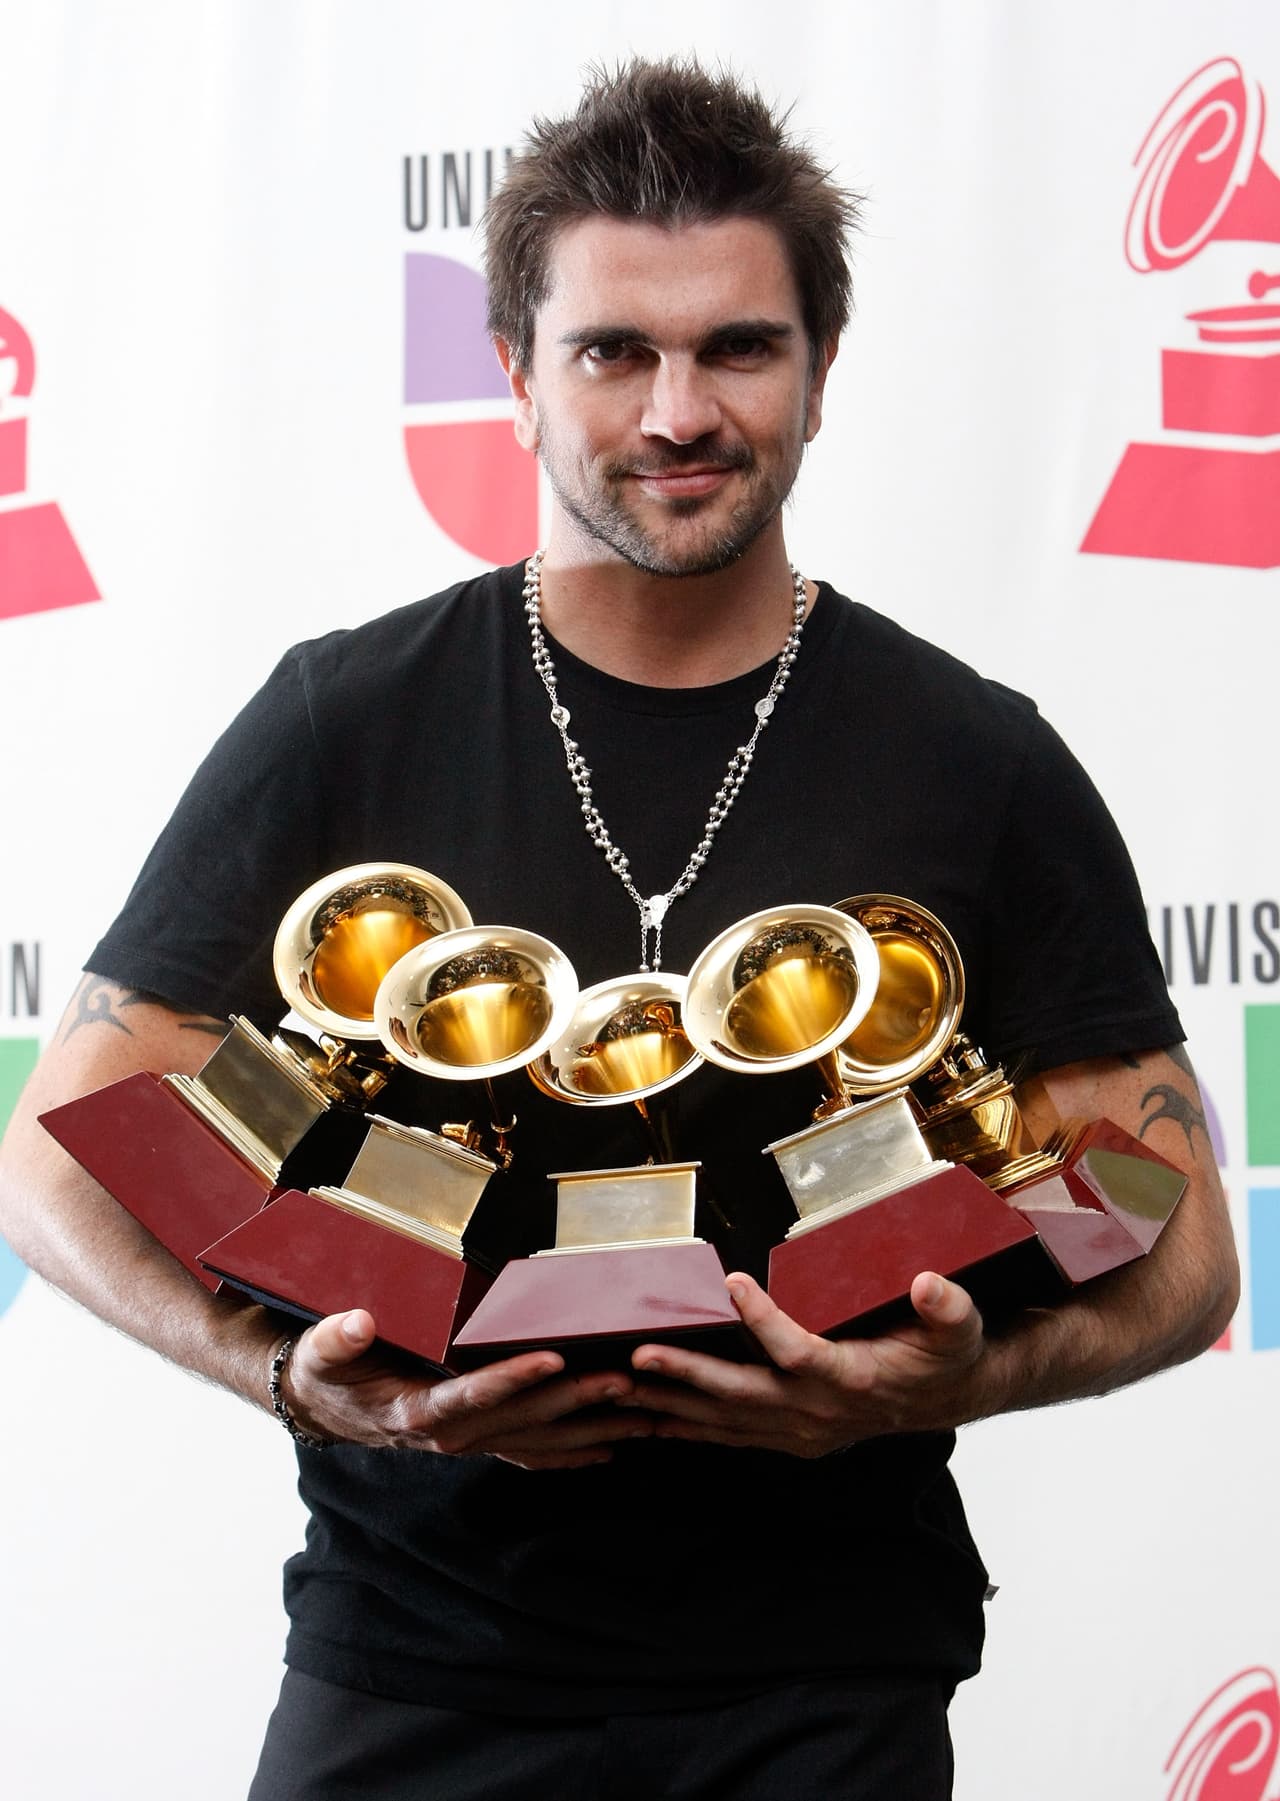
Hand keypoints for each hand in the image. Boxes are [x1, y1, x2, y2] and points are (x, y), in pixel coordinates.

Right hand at [282, 1310, 653, 1469]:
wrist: (328, 1405)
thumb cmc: (330, 1371)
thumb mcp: (321, 1352)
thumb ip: (336, 1338)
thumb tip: (357, 1322)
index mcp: (416, 1409)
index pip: (472, 1395)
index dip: (512, 1379)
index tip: (553, 1359)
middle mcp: (450, 1433)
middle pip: (522, 1418)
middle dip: (576, 1400)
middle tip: (625, 1378)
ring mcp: (470, 1440)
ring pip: (538, 1438)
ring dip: (590, 1426)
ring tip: (641, 1411)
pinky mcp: (481, 1438)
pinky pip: (532, 1450)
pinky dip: (573, 1451)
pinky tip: (612, 1446)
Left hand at [621, 1272, 988, 1456]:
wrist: (945, 1397)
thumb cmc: (945, 1354)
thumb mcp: (961, 1327)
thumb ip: (948, 1308)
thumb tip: (930, 1285)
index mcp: (853, 1379)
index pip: (800, 1354)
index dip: (766, 1322)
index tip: (734, 1284)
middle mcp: (820, 1412)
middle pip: (743, 1395)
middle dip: (687, 1377)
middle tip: (641, 1357)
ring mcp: (801, 1430)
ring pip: (727, 1420)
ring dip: (674, 1404)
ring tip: (624, 1387)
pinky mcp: (790, 1435)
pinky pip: (731, 1434)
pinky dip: (691, 1426)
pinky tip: (653, 1417)